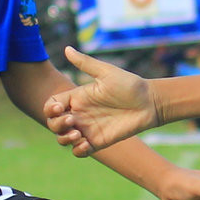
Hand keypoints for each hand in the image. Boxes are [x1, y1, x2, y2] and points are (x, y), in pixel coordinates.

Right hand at [42, 47, 158, 157]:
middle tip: (71, 120)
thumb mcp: (106, 72)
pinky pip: (80, 151)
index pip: (52, 105)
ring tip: (78, 134)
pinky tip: (86, 144)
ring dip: (64, 138)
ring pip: (63, 139)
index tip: (60, 108)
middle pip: (53, 123)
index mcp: (78, 97)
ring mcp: (88, 128)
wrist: (150, 102)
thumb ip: (85, 63)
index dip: (50, 108)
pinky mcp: (98, 141)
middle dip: (56, 124)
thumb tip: (66, 48)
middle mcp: (80, 114)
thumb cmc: (129, 84)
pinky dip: (77, 150)